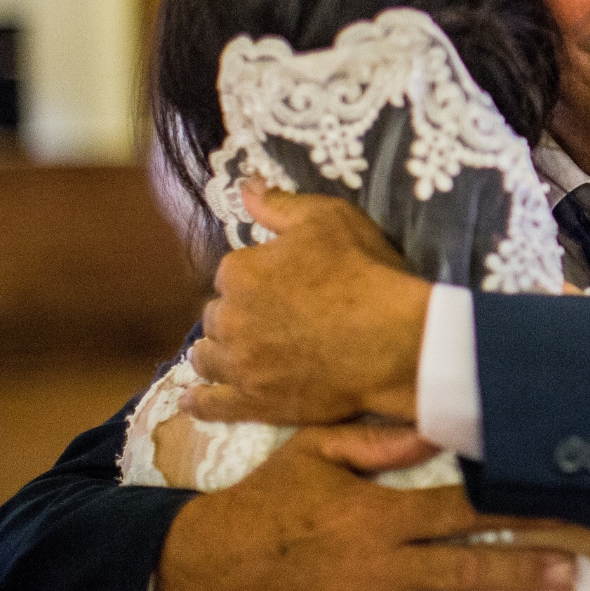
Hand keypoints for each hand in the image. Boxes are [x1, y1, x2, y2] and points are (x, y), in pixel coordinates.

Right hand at [154, 425, 574, 590]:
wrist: (204, 567)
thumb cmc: (266, 502)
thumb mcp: (312, 452)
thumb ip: (375, 439)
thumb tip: (435, 427)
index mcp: (377, 515)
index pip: (462, 510)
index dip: (515, 511)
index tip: (562, 513)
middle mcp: (378, 567)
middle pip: (465, 568)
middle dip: (524, 571)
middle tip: (573, 572)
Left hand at [188, 180, 430, 424]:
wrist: (394, 341)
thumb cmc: (365, 274)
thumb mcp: (329, 220)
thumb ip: (279, 205)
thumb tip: (243, 185)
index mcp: (240, 271)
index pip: (230, 273)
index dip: (256, 277)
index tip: (283, 283)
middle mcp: (229, 319)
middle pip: (218, 316)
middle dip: (237, 315)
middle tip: (272, 318)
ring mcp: (240, 364)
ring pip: (208, 358)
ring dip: (219, 352)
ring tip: (236, 353)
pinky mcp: (254, 402)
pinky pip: (213, 405)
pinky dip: (201, 402)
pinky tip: (195, 401)